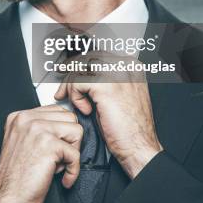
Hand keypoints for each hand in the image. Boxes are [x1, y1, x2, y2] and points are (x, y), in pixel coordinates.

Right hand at [0, 104, 82, 202]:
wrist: (7, 201)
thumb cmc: (15, 178)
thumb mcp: (20, 143)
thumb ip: (37, 129)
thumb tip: (62, 125)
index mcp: (19, 117)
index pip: (56, 110)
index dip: (62, 131)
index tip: (58, 146)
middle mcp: (27, 119)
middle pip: (69, 117)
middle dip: (69, 139)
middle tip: (59, 157)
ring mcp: (38, 130)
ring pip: (76, 131)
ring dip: (72, 152)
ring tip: (59, 165)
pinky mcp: (49, 145)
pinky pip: (76, 154)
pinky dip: (73, 171)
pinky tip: (62, 178)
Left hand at [54, 63, 162, 178]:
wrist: (139, 147)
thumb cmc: (130, 127)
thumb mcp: (117, 96)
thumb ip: (104, 81)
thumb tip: (81, 76)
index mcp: (130, 65)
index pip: (96, 55)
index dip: (79, 66)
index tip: (68, 75)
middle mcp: (125, 65)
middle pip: (86, 59)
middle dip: (71, 75)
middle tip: (63, 90)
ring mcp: (116, 73)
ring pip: (80, 69)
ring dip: (71, 87)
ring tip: (76, 103)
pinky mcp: (106, 86)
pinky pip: (78, 83)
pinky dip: (75, 96)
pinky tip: (85, 109)